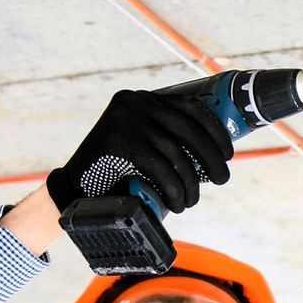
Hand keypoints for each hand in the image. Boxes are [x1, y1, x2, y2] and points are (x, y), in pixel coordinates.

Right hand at [46, 89, 233, 215]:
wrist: (74, 187)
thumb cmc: (115, 171)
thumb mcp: (142, 145)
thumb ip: (166, 138)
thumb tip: (212, 152)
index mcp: (144, 99)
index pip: (191, 108)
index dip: (216, 131)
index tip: (228, 154)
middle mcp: (135, 102)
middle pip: (187, 130)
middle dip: (210, 158)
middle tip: (221, 179)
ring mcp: (124, 119)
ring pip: (175, 153)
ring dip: (190, 182)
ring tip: (191, 200)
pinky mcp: (117, 140)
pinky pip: (158, 167)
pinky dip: (173, 189)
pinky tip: (176, 203)